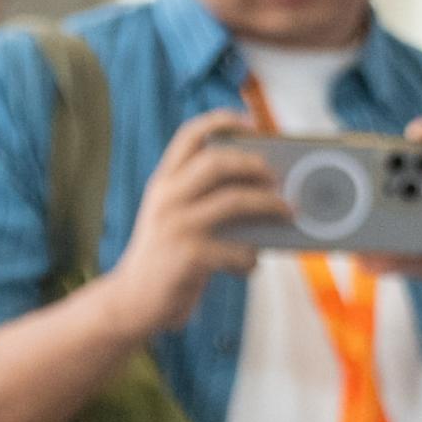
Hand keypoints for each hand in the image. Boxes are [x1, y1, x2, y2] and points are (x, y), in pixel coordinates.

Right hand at [98, 110, 285, 337]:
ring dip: (269, 205)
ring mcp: (177, 225)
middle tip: (277, 177)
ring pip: (235, 201)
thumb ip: (204, 201)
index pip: (189, 135)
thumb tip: (263, 192)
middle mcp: (167, 197)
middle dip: (255, 165)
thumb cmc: (165, 258)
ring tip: (288, 211)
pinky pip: (237, 249)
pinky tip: (250, 264)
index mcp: (163, 182)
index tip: (251, 123)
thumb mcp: (174, 219)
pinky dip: (251, 257)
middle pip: (217, 162)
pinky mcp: (189, 256)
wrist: (132, 300)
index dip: (222, 121)